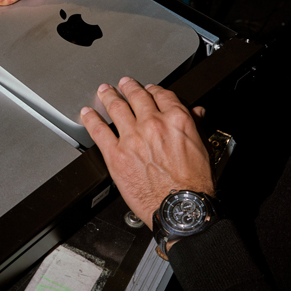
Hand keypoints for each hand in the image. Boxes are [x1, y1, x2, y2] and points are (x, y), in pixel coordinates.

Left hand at [80, 77, 212, 229]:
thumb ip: (195, 125)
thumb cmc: (193, 184)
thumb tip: (196, 112)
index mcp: (176, 120)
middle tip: (124, 83)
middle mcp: (153, 124)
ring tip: (104, 91)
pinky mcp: (116, 153)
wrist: (180, 207)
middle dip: (129, 87)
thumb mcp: (202, 148)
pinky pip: (99, 131)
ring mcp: (132, 137)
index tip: (150, 89)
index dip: (154, 90)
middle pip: (137, 96)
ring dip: (109, 96)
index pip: (162, 95)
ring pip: (116, 107)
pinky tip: (87, 114)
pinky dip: (91, 119)